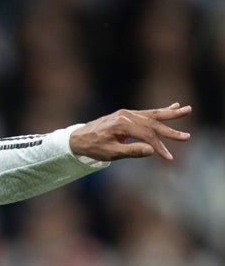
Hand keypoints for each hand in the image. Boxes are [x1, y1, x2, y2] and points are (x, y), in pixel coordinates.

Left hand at [69, 103, 190, 160]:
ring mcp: (126, 113)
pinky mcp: (127, 114)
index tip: (168, 157)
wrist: (78, 138)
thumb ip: (131, 151)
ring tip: (187, 109)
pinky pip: (147, 113)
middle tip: (187, 137)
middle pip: (152, 123)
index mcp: (121, 124)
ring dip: (170, 114)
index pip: (146, 135)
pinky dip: (160, 111)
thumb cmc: (93, 147)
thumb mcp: (110, 153)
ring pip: (152, 114)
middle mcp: (126, 115)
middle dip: (170, 130)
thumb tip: (151, 150)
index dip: (158, 147)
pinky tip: (174, 107)